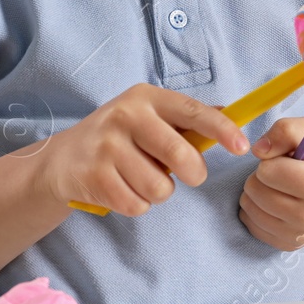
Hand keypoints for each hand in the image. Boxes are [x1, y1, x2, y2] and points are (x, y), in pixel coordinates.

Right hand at [40, 84, 248, 215]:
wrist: (61, 159)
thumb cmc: (118, 138)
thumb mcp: (148, 117)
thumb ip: (184, 120)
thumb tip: (230, 118)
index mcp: (145, 98)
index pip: (192, 111)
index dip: (222, 130)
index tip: (242, 146)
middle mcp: (126, 116)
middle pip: (180, 155)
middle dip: (194, 173)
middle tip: (190, 176)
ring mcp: (107, 146)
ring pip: (160, 188)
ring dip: (159, 192)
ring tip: (142, 179)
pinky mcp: (95, 176)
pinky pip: (137, 205)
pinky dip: (137, 204)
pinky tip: (122, 189)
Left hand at [238, 117, 303, 251]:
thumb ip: (285, 131)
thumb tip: (258, 150)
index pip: (267, 171)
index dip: (272, 158)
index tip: (288, 158)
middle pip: (255, 190)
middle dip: (262, 175)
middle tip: (284, 172)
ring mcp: (300, 235)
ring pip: (249, 208)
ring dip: (257, 191)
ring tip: (281, 185)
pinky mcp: (289, 245)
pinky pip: (252, 225)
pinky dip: (257, 210)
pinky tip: (275, 201)